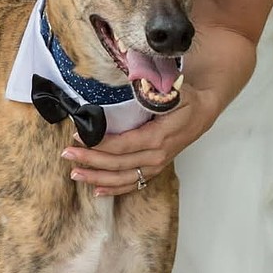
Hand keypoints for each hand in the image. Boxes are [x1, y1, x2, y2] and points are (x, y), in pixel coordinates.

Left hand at [59, 81, 216, 196]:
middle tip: (67, 153)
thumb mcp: (174, 89)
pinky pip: (134, 183)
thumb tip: (134, 82)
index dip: (100, 143)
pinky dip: (115, 188)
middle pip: (119, 163)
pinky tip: (97, 190)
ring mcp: (157, 164)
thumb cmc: (187, 98)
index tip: (79, 134)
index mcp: (159, 137)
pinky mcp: (156, 168)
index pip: (124, 145)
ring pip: (124, 178)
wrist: (205, 111)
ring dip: (98, 178)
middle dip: (90, 160)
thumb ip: (154, 88)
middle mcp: (157, 155)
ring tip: (75, 174)